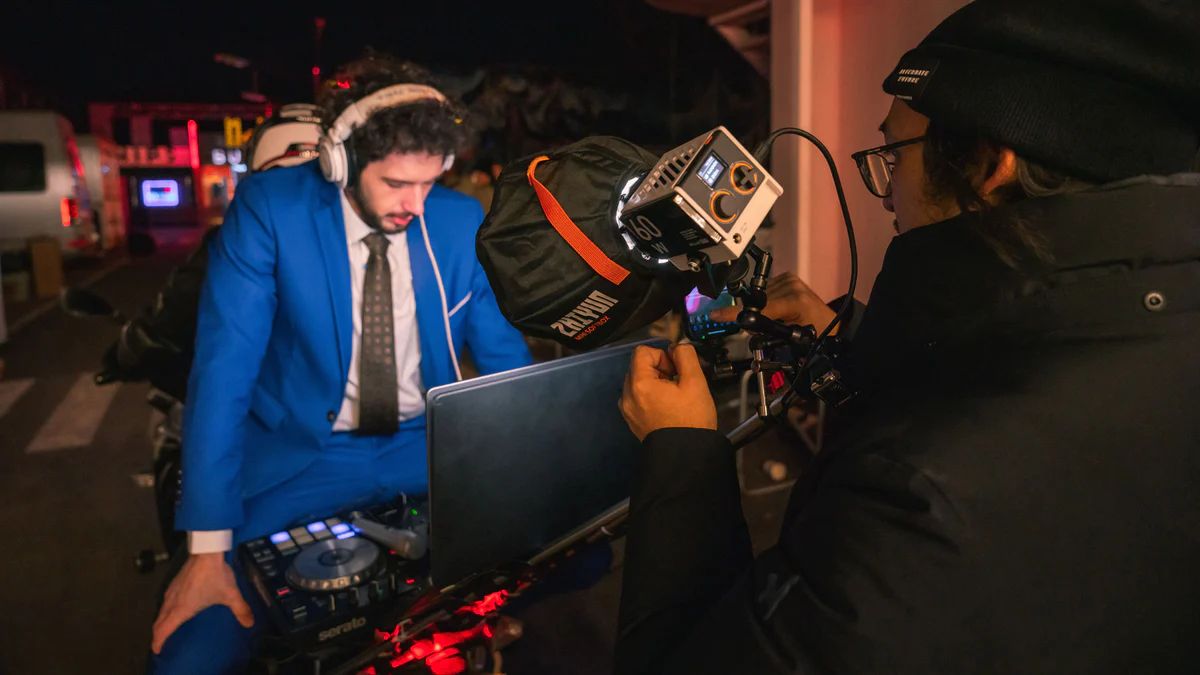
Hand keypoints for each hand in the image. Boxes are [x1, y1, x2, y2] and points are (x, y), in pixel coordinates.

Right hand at [151, 552, 253, 653]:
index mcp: (182, 609)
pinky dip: (165, 610)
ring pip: (161, 610)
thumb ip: (240, 610)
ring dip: (160, 621)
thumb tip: (249, 623)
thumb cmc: (216, 574)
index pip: (164, 629)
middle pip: (159, 622)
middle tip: (160, 642)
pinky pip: (165, 601)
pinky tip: (173, 608)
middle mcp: (172, 601)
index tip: (157, 650)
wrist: (207, 552)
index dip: (158, 641)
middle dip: (158, 634)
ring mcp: (172, 590)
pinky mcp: (175, 582)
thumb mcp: (230, 595)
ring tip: (165, 628)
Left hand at [619, 343, 716, 440]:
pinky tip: (667, 407)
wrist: (686, 454)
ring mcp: (628, 410)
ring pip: (638, 382)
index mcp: (640, 385)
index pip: (642, 352)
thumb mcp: (695, 382)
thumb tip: (677, 347)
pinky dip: (650, 396)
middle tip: (677, 384)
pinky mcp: (632, 420)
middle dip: (659, 369)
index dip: (662, 355)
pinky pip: (638, 397)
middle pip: (639, 366)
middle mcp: (628, 396)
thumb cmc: (691, 421)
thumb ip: (685, 356)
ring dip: (655, 383)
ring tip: (673, 397)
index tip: (675, 370)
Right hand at [710, 273, 836, 333]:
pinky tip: (775, 308)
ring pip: (759, 294)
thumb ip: (768, 331)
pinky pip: (766, 289)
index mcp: (795, 301)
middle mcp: (792, 286)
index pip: (759, 308)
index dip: (736, 313)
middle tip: (758, 327)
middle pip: (756, 300)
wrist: (832, 324)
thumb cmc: (817, 332)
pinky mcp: (788, 277)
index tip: (719, 314)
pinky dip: (766, 300)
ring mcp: (790, 280)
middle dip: (751, 315)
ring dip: (759, 307)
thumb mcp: (792, 338)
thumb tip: (747, 326)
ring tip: (773, 318)